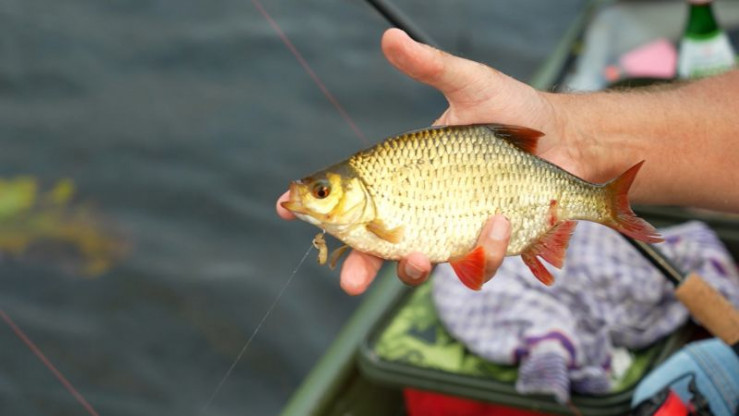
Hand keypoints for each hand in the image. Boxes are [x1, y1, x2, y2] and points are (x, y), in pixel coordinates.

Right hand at [277, 28, 583, 294]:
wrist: (565, 139)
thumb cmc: (512, 109)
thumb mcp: (467, 83)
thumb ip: (429, 66)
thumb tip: (388, 37)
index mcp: (405, 174)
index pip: (352, 194)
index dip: (317, 208)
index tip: (287, 209)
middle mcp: (422, 207)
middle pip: (376, 246)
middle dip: (359, 268)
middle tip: (348, 282)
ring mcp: (452, 230)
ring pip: (420, 265)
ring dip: (416, 268)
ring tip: (424, 253)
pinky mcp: (486, 245)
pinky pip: (475, 262)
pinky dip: (484, 248)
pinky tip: (502, 220)